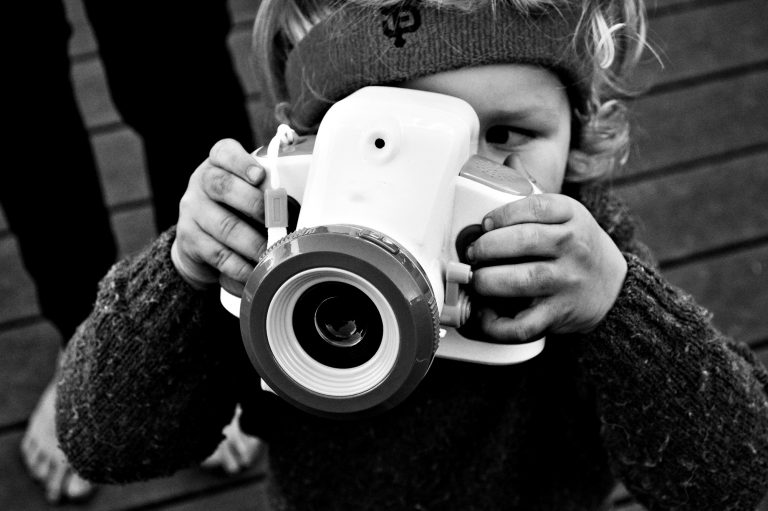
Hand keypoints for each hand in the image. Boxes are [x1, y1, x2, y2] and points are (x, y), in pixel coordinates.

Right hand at [172, 139, 266, 289]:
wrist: (197, 242)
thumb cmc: (234, 210)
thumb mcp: (246, 191)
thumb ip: (267, 189)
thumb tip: (300, 205)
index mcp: (218, 164)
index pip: (224, 152)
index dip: (242, 162)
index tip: (260, 176)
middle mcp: (200, 182)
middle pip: (223, 186)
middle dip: (255, 205)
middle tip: (277, 221)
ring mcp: (192, 210)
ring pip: (224, 226)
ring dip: (253, 243)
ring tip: (272, 252)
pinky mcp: (189, 239)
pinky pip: (219, 254)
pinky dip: (241, 266)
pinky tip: (255, 270)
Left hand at [466, 193, 626, 342]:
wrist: (613, 287)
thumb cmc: (575, 249)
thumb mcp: (567, 217)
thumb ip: (530, 214)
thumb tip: (479, 227)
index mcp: (573, 217)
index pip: (536, 207)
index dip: (503, 214)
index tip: (486, 224)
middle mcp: (573, 249)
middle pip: (524, 241)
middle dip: (487, 247)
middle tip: (473, 253)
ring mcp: (567, 283)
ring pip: (522, 280)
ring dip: (488, 280)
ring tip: (477, 279)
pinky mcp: (558, 314)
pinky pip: (523, 325)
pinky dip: (497, 324)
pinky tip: (485, 314)